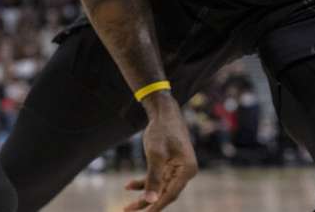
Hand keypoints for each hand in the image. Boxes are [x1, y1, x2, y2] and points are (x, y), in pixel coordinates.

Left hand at [125, 94, 197, 210]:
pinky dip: (143, 183)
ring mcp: (177, 169)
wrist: (164, 112)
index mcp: (187, 171)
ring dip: (144, 195)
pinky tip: (129, 186)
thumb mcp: (155, 154)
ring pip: (159, 188)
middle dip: (147, 203)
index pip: (171, 194)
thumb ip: (153, 178)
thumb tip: (150, 200)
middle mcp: (185, 172)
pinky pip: (156, 178)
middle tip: (128, 211)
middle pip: (165, 193)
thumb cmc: (162, 130)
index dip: (156, 206)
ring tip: (127, 206)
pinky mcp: (168, 165)